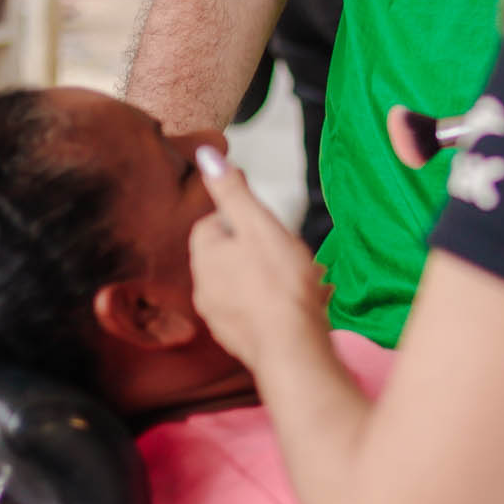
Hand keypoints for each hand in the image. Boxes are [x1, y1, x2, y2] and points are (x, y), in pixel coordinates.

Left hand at [189, 146, 332, 366]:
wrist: (293, 348)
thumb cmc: (281, 283)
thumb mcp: (259, 224)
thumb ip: (232, 191)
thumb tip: (204, 156)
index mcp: (204, 256)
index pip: (210, 223)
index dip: (240, 219)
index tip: (267, 225)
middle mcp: (203, 289)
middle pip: (227, 254)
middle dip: (255, 248)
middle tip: (287, 252)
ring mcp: (219, 318)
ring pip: (241, 283)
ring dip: (266, 277)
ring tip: (299, 279)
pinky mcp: (239, 340)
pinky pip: (254, 311)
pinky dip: (272, 304)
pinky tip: (298, 305)